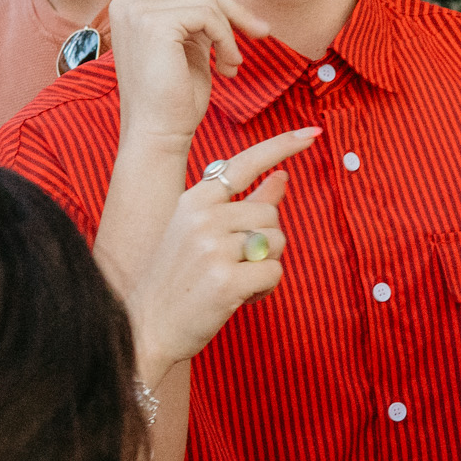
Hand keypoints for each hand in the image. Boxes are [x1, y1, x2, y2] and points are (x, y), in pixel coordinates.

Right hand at [107, 0, 270, 149]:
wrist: (159, 134)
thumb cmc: (174, 100)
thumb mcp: (189, 45)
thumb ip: (199, 16)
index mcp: (130, 8)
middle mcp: (127, 4)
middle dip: (233, 6)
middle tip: (261, 30)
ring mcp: (137, 12)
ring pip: (205, 0)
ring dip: (231, 31)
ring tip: (234, 63)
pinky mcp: (154, 24)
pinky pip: (207, 15)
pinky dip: (226, 39)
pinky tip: (228, 66)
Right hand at [127, 129, 315, 375]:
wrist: (147, 327)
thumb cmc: (178, 281)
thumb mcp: (201, 232)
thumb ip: (244, 202)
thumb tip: (282, 177)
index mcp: (194, 200)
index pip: (244, 164)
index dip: (281, 146)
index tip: (313, 133)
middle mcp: (203, 217)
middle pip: (270, 215)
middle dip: (266, 242)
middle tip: (236, 266)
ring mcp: (213, 247)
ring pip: (277, 242)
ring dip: (266, 267)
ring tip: (234, 281)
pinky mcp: (226, 279)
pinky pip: (274, 273)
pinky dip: (265, 290)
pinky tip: (239, 298)